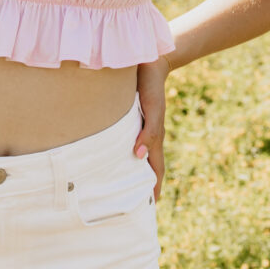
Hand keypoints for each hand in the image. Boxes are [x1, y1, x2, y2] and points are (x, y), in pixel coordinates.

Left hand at [135, 55, 169, 199]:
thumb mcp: (153, 110)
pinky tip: (113, 156)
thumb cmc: (150, 86)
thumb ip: (149, 132)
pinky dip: (123, 153)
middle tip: (133, 204)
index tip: (152, 207)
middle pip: (146, 165)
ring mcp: (139, 127)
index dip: (155, 188)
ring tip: (121, 186)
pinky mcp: (128, 118)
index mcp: (154, 137)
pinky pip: (126, 140)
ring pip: (135, 154)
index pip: (156, 169)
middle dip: (143, 184)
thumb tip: (138, 156)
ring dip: (131, 170)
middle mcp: (146, 135)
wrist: (147, 61)